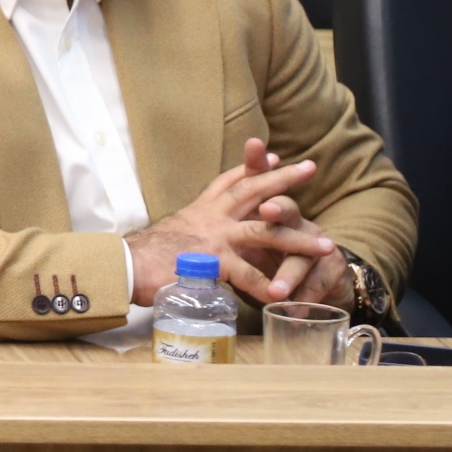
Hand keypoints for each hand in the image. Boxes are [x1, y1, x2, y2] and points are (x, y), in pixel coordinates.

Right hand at [123, 138, 336, 305]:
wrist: (124, 266)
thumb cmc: (140, 255)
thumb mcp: (171, 233)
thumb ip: (190, 234)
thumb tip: (196, 244)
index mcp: (200, 210)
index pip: (228, 182)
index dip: (251, 168)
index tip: (272, 156)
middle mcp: (210, 217)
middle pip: (253, 191)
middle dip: (283, 179)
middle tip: (309, 167)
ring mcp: (215, 238)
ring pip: (264, 232)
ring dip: (298, 240)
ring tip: (327, 246)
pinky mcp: (214, 263)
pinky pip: (249, 274)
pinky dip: (268, 286)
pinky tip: (284, 295)